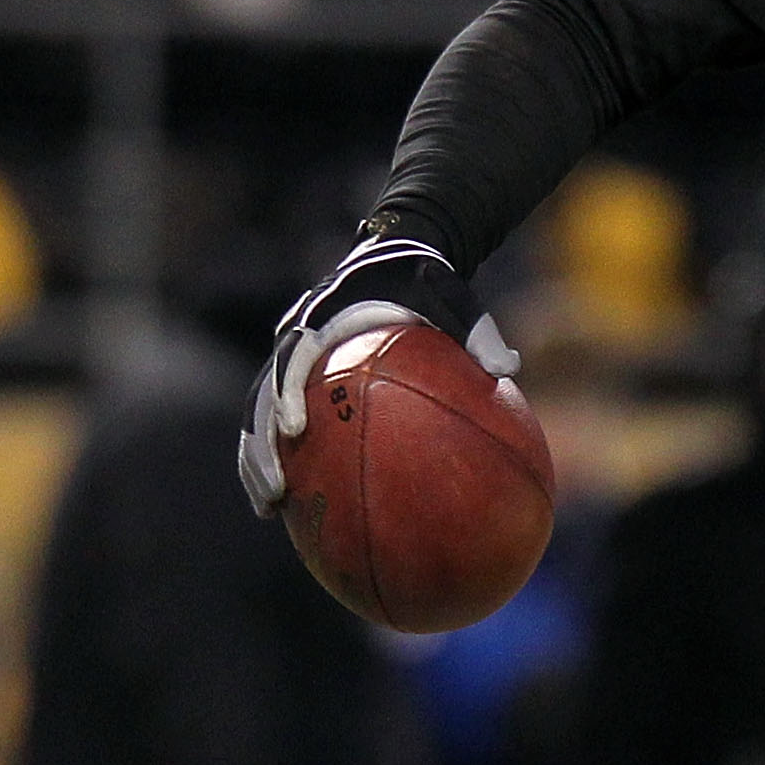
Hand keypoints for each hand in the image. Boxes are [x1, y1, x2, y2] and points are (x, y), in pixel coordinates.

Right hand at [236, 231, 517, 516]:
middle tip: (275, 489)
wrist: (395, 256)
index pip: (293, 358)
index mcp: (321, 318)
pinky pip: (281, 423)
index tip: (295, 430)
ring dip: (256, 461)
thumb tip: (508, 367)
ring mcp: (291, 360)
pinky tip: (294, 504)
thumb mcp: (449, 292)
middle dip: (260, 446)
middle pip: (261, 398)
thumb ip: (473, 328)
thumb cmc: (422, 278)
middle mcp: (295, 339)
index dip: (285, 394)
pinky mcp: (299, 379)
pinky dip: (283, 458)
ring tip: (268, 508)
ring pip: (258, 416)